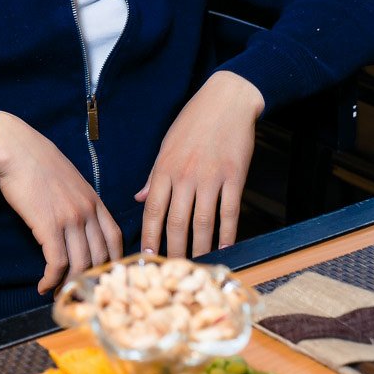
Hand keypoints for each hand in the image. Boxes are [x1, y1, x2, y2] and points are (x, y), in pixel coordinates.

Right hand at [0, 110, 122, 293]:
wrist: (18, 150)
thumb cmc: (39, 163)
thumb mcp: (70, 180)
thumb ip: (80, 202)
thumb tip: (79, 225)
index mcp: (94, 200)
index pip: (115, 238)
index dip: (112, 261)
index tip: (102, 275)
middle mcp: (87, 211)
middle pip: (100, 257)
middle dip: (91, 280)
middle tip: (79, 292)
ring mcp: (70, 219)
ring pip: (80, 264)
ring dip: (69, 284)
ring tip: (58, 293)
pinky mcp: (49, 226)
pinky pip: (56, 263)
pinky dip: (51, 279)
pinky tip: (43, 285)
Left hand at [135, 70, 263, 258]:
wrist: (226, 100)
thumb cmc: (193, 122)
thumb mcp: (167, 145)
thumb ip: (154, 175)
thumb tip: (139, 198)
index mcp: (164, 168)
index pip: (152, 211)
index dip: (149, 238)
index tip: (147, 259)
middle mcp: (185, 175)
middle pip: (176, 223)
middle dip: (173, 251)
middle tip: (173, 273)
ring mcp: (211, 177)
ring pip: (203, 223)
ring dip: (200, 248)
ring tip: (197, 266)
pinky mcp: (234, 177)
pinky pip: (230, 212)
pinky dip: (228, 234)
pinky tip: (226, 248)